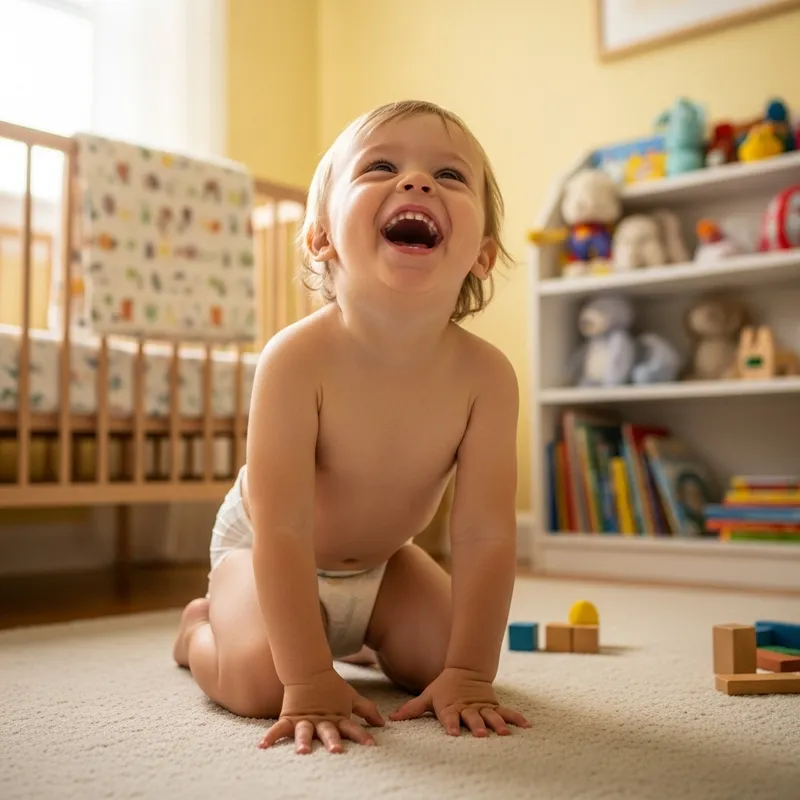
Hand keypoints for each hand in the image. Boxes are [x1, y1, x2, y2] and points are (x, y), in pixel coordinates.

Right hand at [259, 669, 384, 753]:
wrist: (308, 669)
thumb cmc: (332, 687)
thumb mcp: (351, 697)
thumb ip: (366, 709)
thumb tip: (382, 723)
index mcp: (337, 717)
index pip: (352, 727)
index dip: (362, 734)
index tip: (372, 744)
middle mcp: (322, 721)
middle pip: (328, 731)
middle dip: (332, 741)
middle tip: (336, 750)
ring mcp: (305, 719)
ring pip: (305, 731)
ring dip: (304, 741)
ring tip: (303, 751)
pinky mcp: (289, 717)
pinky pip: (279, 728)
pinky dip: (271, 736)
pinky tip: (263, 746)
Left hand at [389, 667, 530, 736]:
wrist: (466, 669)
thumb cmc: (444, 687)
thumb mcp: (428, 695)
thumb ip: (412, 709)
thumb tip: (392, 718)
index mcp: (450, 707)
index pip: (449, 717)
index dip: (451, 725)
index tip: (453, 734)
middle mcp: (467, 708)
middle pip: (472, 718)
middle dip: (476, 726)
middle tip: (480, 735)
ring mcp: (481, 707)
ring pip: (490, 716)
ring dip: (497, 724)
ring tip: (504, 733)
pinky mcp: (493, 705)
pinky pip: (506, 712)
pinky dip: (516, 718)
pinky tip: (526, 726)